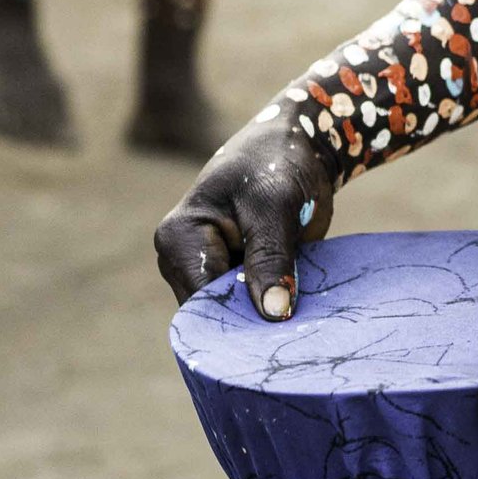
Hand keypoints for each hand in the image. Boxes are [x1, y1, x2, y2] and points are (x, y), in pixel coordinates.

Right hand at [153, 106, 343, 316]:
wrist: (295, 149)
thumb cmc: (278, 166)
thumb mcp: (276, 208)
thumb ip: (272, 258)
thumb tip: (273, 314)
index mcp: (178, 240)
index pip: (202, 300)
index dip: (240, 319)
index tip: (281, 329)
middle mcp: (183, 261)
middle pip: (213, 314)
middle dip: (251, 323)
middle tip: (295, 329)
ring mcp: (206, 272)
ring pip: (232, 316)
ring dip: (264, 319)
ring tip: (299, 319)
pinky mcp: (231, 277)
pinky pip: (248, 308)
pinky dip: (272, 311)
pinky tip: (298, 311)